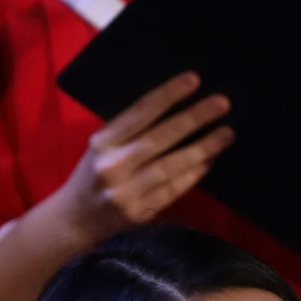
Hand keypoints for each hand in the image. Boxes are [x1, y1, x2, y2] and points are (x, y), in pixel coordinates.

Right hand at [0, 73, 233, 300]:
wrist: (74, 220)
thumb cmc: (93, 175)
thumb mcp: (101, 147)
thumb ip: (130, 131)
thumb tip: (176, 108)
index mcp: (102, 142)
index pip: (140, 113)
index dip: (168, 95)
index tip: (194, 80)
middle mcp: (112, 166)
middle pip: (159, 138)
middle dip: (193, 119)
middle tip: (222, 104)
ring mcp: (126, 192)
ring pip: (170, 166)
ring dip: (202, 148)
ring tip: (227, 134)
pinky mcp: (138, 213)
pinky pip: (173, 190)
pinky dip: (193, 174)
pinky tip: (210, 160)